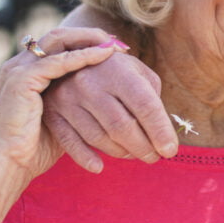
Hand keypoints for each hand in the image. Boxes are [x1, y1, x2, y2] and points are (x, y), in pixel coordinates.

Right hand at [0, 28, 121, 183]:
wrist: (4, 165)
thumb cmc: (31, 151)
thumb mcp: (59, 121)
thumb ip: (75, 107)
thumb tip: (108, 106)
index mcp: (27, 74)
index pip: (59, 46)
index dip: (87, 44)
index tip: (115, 50)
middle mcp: (21, 66)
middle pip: (60, 37)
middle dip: (90, 35)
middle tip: (118, 42)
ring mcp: (19, 70)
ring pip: (59, 40)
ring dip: (89, 39)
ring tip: (115, 44)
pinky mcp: (22, 79)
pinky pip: (58, 60)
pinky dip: (84, 55)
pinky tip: (104, 55)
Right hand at [42, 45, 178, 172]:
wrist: (69, 56)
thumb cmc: (113, 68)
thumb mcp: (136, 71)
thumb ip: (152, 96)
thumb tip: (163, 133)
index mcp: (118, 70)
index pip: (145, 106)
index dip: (160, 132)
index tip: (170, 151)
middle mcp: (90, 83)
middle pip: (122, 127)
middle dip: (143, 148)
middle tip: (154, 157)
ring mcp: (68, 98)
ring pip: (100, 138)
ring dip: (122, 153)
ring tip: (134, 154)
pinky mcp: (53, 112)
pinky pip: (71, 143)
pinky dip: (86, 158)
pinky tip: (99, 167)